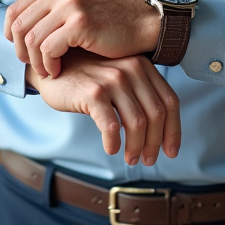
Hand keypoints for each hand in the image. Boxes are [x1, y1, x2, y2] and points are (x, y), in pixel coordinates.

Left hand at [5, 0, 160, 78]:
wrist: (143, 23)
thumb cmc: (109, 21)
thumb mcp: (77, 4)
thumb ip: (51, 9)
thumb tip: (19, 27)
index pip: (16, 9)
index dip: (12, 35)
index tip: (23, 51)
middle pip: (20, 25)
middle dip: (21, 51)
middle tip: (33, 66)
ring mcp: (71, 3)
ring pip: (32, 39)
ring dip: (36, 61)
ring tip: (47, 70)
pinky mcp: (81, 22)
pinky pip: (48, 49)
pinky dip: (49, 65)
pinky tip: (58, 70)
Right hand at [28, 50, 180, 164]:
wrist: (51, 65)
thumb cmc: (86, 77)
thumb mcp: (118, 77)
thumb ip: (137, 94)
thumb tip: (158, 131)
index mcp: (142, 66)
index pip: (170, 101)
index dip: (174, 130)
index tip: (171, 151)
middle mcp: (132, 69)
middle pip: (156, 115)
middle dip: (155, 143)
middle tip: (148, 160)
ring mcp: (112, 80)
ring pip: (137, 123)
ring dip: (136, 147)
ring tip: (130, 159)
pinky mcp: (93, 93)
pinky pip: (111, 125)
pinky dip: (114, 142)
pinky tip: (111, 149)